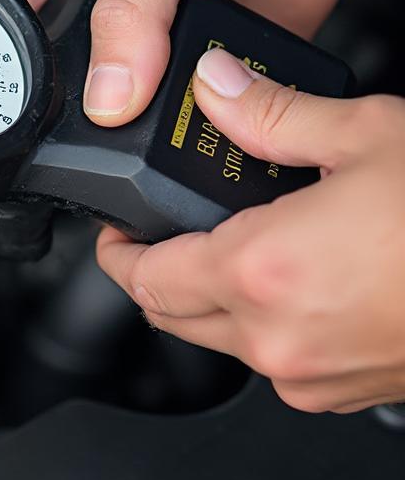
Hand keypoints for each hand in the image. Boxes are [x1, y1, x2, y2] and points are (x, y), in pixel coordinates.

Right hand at [13, 0, 369, 125]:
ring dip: (153, 126)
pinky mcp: (219, 67)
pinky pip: (204, 114)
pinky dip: (211, 127)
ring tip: (162, 128)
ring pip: (141, 106)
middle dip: (84, 111)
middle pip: (78, 78)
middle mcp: (124, 9)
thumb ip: (133, 8)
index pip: (23, 18)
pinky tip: (212, 125)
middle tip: (99, 129)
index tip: (14, 103)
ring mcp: (171, 42)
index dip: (7, 61)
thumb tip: (107, 90)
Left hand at [98, 46, 404, 413]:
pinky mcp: (351, 392)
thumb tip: (217, 87)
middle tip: (160, 230)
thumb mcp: (365, 136)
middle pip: (172, 316)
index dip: (114, 250)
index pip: (143, 277)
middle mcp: (279, 342)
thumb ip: (270, 112)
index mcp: (263, 275)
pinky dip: (263, 320)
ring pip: (222, 341)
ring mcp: (316, 379)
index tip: (115, 227)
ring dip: (208, 297)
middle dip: (153, 273)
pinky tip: (294, 275)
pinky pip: (278, 359)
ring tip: (231, 240)